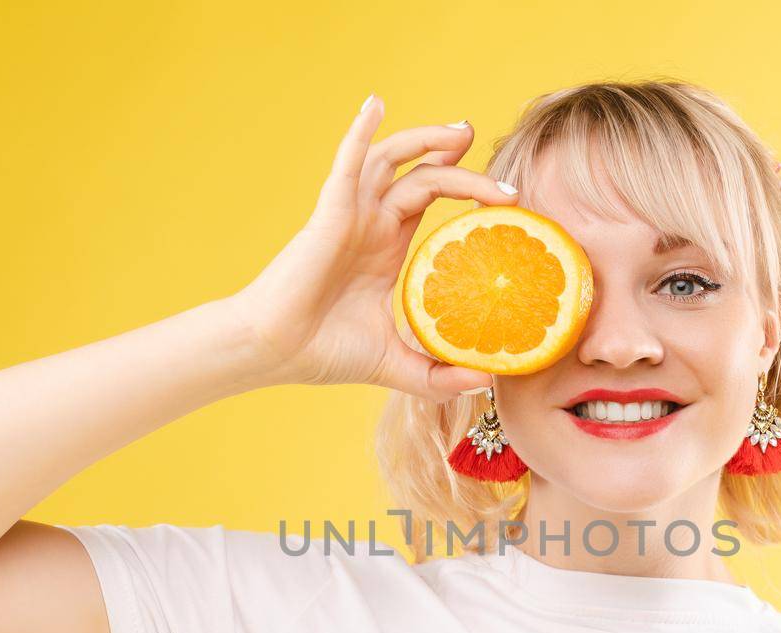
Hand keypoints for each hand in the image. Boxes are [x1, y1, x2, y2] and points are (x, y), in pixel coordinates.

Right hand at [226, 95, 517, 401]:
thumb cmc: (325, 353)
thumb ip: (439, 374)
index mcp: (386, 248)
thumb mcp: (399, 365)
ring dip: (426, 140)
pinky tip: (376, 104)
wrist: (276, 353)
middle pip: (423, 176)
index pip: (431, 200)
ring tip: (462, 133)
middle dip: (459, 162)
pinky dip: (361, 131)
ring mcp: (350, 214)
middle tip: (502, 177)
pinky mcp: (330, 213)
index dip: (466, 188)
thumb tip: (485, 381)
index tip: (505, 195)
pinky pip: (348, 162)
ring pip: (392, 160)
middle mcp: (370, 224)